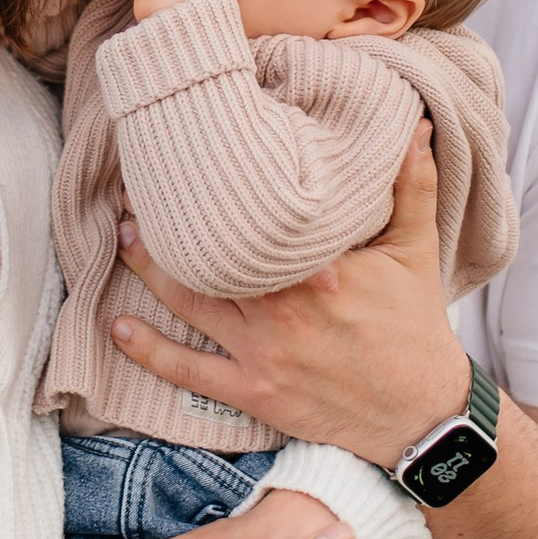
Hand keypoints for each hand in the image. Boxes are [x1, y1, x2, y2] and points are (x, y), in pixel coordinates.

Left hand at [111, 128, 467, 468]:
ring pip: (190, 304)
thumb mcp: (418, 251)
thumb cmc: (414, 325)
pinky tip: (119, 328)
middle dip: (169, 225)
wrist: (418, 412)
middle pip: (210, 258)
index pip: (254, 219)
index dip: (217, 189)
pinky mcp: (253, 390)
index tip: (186, 154)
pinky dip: (151, 351)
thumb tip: (416, 126)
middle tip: (133, 190)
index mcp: (316, 268)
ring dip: (150, 271)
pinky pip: (190, 371)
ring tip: (124, 237)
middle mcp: (281, 307)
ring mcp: (262, 352)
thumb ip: (412, 186)